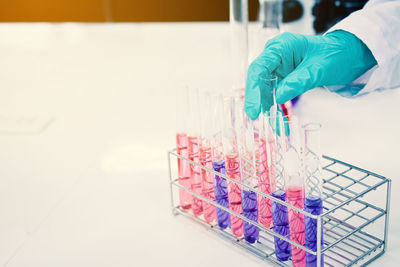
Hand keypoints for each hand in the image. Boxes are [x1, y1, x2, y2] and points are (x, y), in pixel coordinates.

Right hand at [245, 30, 376, 119]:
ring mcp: (278, 68)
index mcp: (281, 47)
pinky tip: (279, 122)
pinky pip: (274, 94)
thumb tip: (279, 96)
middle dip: (257, 101)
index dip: (253, 90)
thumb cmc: (335, 54)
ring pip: (264, 90)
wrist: (348, 55)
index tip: (254, 109)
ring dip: (267, 108)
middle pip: (257, 80)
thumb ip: (298, 82)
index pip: (258, 68)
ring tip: (276, 127)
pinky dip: (276, 108)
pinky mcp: (282, 78)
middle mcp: (275, 56)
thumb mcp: (318, 69)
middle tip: (256, 118)